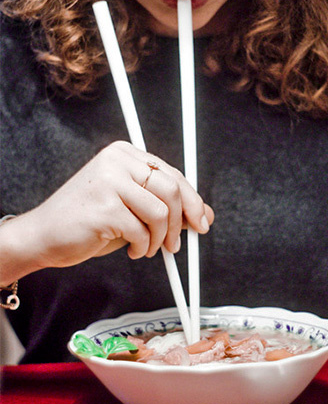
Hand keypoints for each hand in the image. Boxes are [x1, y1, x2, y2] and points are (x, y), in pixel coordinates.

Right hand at [1, 141, 213, 277]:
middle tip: (175, 245)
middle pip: (172, 190)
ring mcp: (108, 181)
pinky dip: (142, 246)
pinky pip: (142, 231)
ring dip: (160, 239)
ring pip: (161, 212)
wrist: (44, 236)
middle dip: (181, 223)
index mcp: (124, 154)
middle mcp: (116, 161)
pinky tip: (131, 250)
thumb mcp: (135, 210)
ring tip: (147, 248)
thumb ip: (168, 207)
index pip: (172, 174)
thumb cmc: (91, 222)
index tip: (203, 223)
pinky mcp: (104, 206)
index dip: (193, 201)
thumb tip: (206, 214)